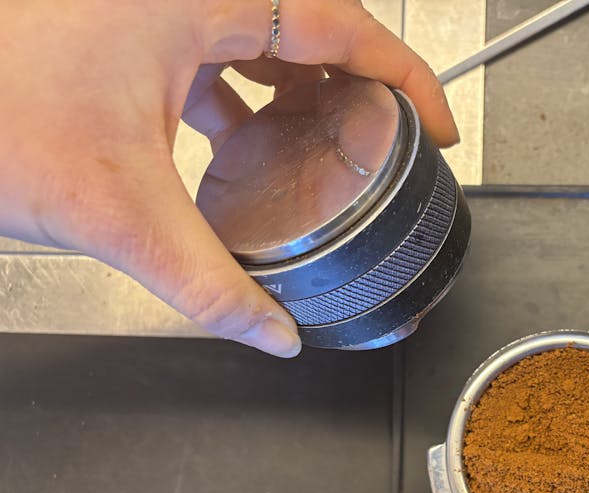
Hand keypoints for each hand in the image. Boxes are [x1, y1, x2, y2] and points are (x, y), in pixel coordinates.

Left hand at [1, 1, 456, 356]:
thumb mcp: (120, 213)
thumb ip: (210, 283)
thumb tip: (271, 331)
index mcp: (194, 0)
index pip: (339, 25)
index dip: (404, 78)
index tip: (435, 124)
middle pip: (309, 24)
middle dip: (357, 85)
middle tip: (386, 139)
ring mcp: (149, 2)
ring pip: (261, 32)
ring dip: (300, 87)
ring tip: (323, 146)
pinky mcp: (126, 22)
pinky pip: (214, 45)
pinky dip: (244, 91)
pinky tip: (240, 141)